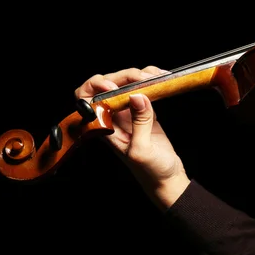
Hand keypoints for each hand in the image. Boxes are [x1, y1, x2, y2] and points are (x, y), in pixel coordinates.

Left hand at [75, 66, 190, 210]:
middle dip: (124, 76)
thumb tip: (138, 96)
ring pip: (126, 84)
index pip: (86, 99)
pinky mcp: (145, 111)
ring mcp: (129, 113)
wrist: (167, 179)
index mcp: (104, 127)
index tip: (113, 86)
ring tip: (156, 76)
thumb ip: (140, 122)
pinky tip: (161, 79)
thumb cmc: (151, 171)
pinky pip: (143, 89)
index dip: (95, 87)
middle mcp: (113, 117)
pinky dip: (151, 81)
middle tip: (144, 78)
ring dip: (140, 75)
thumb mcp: (143, 149)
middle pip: (108, 85)